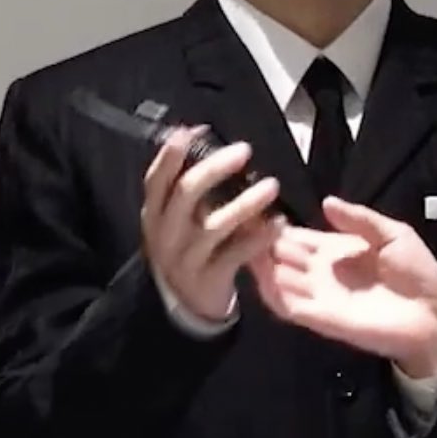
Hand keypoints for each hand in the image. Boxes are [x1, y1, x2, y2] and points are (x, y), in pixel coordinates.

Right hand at [142, 126, 280, 321]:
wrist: (182, 306)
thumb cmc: (187, 248)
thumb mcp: (178, 218)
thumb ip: (188, 183)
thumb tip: (198, 132)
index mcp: (156, 215)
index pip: (156, 180)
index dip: (171, 156)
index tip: (191, 131)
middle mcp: (167, 234)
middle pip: (187, 194)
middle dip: (215, 169)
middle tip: (245, 150)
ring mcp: (187, 258)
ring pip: (215, 225)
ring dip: (246, 203)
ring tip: (272, 185)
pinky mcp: (210, 278)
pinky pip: (237, 254)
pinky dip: (260, 238)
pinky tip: (280, 223)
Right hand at [250, 197, 436, 377]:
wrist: (432, 314)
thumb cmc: (416, 272)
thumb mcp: (393, 234)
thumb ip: (359, 219)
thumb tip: (327, 201)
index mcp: (336, 248)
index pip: (296, 236)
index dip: (277, 225)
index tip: (257, 206)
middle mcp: (321, 272)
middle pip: (281, 255)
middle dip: (261, 240)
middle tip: (240, 222)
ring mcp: (319, 295)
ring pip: (278, 279)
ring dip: (261, 264)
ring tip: (245, 242)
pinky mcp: (322, 318)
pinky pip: (289, 306)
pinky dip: (272, 291)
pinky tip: (261, 273)